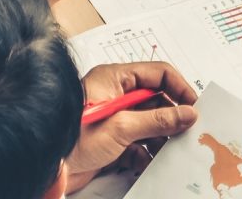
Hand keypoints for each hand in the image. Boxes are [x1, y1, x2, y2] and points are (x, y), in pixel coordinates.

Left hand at [65, 61, 198, 190]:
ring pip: (149, 123)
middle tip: (189, 131)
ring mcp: (114, 119)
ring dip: (161, 136)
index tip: (194, 106)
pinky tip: (150, 161)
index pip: (157, 73)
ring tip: (174, 148)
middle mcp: (115, 95)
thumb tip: (187, 114)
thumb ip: (157, 120)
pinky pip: (138, 142)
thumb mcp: (121, 127)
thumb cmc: (72, 139)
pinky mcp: (110, 141)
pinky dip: (147, 152)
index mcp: (115, 79)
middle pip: (156, 99)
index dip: (179, 87)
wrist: (47, 168)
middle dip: (172, 115)